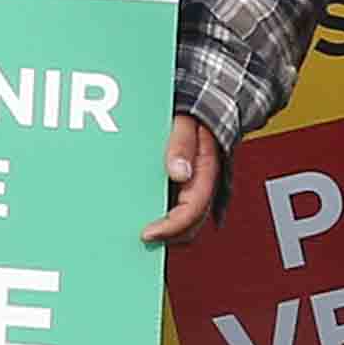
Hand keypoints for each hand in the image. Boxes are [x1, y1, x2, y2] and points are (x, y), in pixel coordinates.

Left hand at [143, 113, 221, 245]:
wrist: (195, 106)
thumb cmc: (190, 114)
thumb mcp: (185, 122)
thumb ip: (182, 145)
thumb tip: (179, 172)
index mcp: (206, 171)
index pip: (193, 210)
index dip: (171, 227)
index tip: (147, 234)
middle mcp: (201, 184)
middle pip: (190, 225)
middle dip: (167, 236)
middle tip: (138, 239)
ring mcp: (191, 187)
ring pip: (184, 223)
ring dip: (165, 231)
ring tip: (137, 231)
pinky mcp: (181, 186)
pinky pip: (174, 211)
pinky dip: (161, 219)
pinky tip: (141, 215)